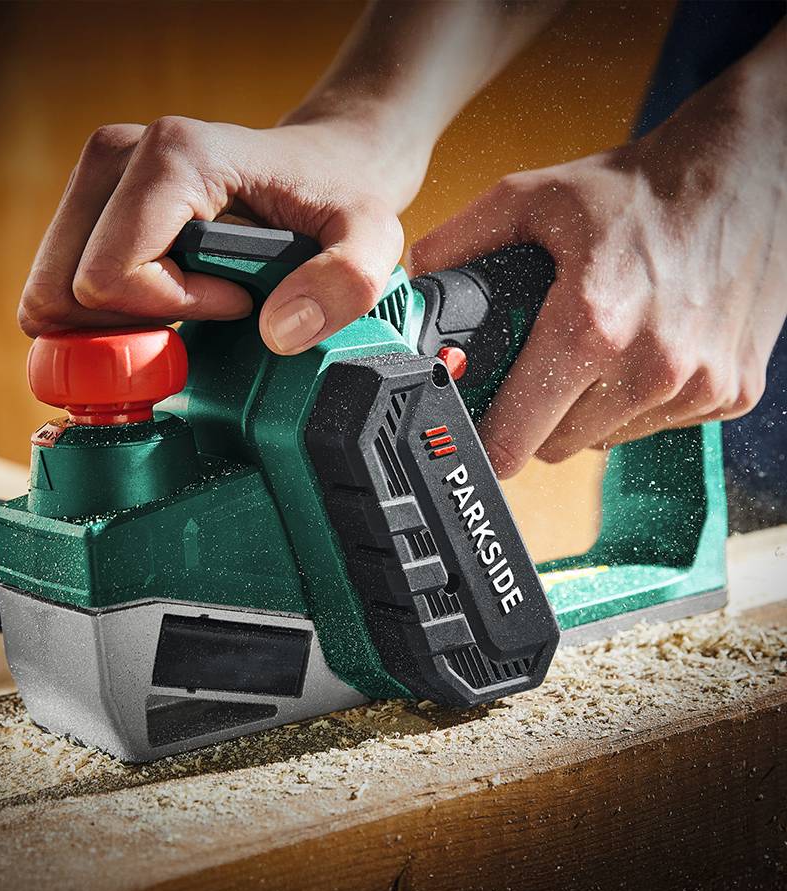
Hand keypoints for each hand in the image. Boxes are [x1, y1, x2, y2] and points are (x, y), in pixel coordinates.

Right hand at [18, 115, 414, 353]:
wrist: (326, 164)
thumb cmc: (341, 198)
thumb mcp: (372, 239)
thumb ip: (346, 283)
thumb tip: (276, 332)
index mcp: (174, 159)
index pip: (111, 277)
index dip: (171, 312)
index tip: (234, 301)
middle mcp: (120, 156)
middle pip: (61, 289)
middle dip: (125, 330)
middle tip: (197, 319)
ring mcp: (99, 176)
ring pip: (51, 291)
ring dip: (113, 325)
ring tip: (184, 307)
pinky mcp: (94, 199)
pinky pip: (63, 284)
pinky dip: (106, 313)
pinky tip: (163, 301)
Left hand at [410, 42, 785, 478]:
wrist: (752, 170)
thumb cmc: (639, 187)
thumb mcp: (531, 197)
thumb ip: (460, 243)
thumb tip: (412, 283)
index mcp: (590, 327)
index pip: (514, 441)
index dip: (486, 441)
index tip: (477, 431)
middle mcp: (649, 369)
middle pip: (554, 447)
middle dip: (533, 420)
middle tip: (534, 373)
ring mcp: (698, 388)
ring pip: (605, 441)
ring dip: (586, 413)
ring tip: (593, 352)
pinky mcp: (733, 395)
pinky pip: (657, 427)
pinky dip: (638, 403)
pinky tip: (642, 351)